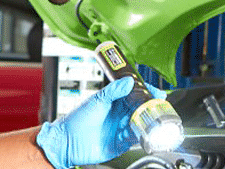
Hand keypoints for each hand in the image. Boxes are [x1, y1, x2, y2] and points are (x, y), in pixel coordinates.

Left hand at [36, 77, 166, 168]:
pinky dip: (137, 136)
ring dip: (143, 122)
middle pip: (140, 110)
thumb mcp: (97, 100)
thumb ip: (113, 90)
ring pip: (139, 124)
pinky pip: (134, 139)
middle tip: (156, 106)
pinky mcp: (120, 143)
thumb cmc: (77, 120)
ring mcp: (119, 129)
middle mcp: (118, 115)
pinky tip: (134, 132)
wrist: (68, 142)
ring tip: (145, 119)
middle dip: (149, 108)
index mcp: (113, 102)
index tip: (156, 91)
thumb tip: (128, 81)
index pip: (134, 94)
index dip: (145, 92)